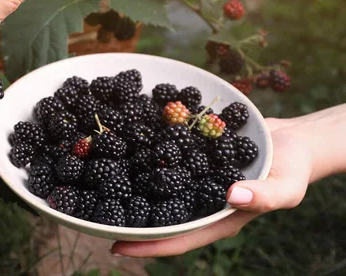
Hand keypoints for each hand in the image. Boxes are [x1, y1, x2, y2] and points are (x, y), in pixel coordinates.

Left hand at [111, 117, 313, 256]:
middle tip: (93, 214)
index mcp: (217, 218)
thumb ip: (263, 195)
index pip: (178, 239)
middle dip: (129, 217)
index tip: (116, 247)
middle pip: (160, 216)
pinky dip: (148, 155)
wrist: (292, 138)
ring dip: (132, 185)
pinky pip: (166, 159)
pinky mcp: (193, 158)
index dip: (148, 246)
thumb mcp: (285, 185)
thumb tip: (231, 196)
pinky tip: (127, 144)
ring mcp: (194, 180)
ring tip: (97, 179)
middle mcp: (199, 201)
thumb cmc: (293, 168)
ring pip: (158, 188)